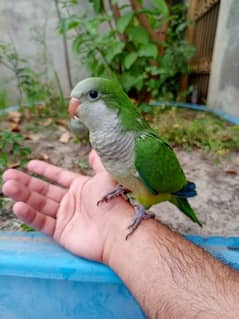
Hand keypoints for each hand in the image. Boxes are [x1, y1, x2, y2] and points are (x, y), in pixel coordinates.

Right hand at [2, 150, 131, 262]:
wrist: (116, 229)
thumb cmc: (112, 201)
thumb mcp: (107, 176)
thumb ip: (99, 162)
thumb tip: (94, 150)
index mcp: (81, 188)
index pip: (58, 177)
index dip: (45, 170)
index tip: (30, 164)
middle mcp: (71, 202)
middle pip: (44, 191)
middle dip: (26, 183)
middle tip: (8, 175)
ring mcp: (65, 218)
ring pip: (39, 205)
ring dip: (23, 196)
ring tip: (7, 187)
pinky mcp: (61, 233)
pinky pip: (42, 222)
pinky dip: (29, 215)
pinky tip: (17, 206)